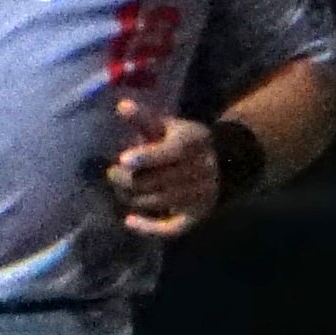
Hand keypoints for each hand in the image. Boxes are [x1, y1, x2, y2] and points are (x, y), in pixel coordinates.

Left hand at [103, 97, 223, 237]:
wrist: (224, 163)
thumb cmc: (185, 141)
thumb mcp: (169, 125)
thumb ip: (145, 118)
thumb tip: (121, 106)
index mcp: (192, 143)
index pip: (168, 152)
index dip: (145, 157)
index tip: (123, 159)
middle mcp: (199, 170)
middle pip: (155, 180)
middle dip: (127, 179)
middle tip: (111, 173)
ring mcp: (200, 195)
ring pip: (156, 202)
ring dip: (131, 198)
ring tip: (119, 189)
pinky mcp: (197, 216)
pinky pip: (170, 228)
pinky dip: (148, 227)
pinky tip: (129, 221)